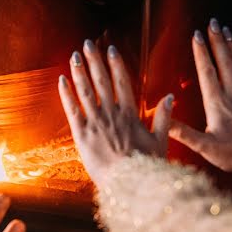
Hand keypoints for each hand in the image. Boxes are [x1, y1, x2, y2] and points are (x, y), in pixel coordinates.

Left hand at [58, 39, 172, 189]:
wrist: (129, 187)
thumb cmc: (148, 168)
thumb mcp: (161, 142)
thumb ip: (164, 118)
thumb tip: (170, 96)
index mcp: (131, 115)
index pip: (123, 83)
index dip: (116, 65)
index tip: (111, 50)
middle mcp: (112, 115)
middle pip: (102, 82)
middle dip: (95, 61)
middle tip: (88, 44)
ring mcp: (96, 124)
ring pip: (86, 91)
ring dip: (79, 71)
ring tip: (74, 55)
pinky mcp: (82, 136)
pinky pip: (72, 110)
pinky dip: (66, 94)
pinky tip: (62, 79)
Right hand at [168, 19, 231, 180]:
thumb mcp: (203, 146)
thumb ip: (182, 132)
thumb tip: (162, 118)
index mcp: (216, 103)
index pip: (207, 72)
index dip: (201, 52)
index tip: (196, 35)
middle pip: (224, 62)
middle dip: (217, 41)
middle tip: (212, 23)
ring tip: (227, 31)